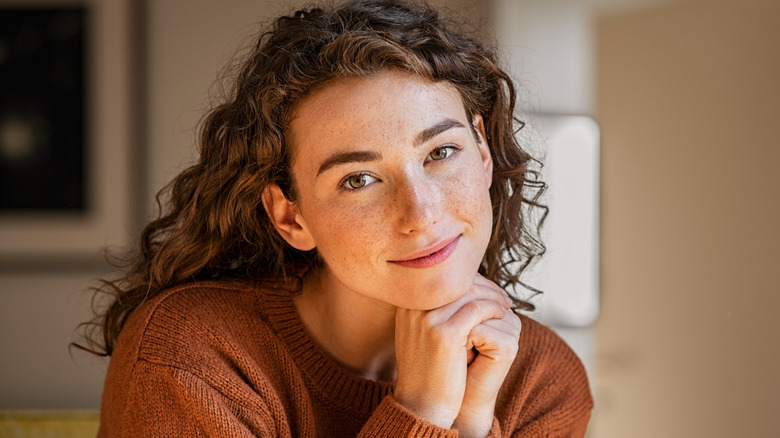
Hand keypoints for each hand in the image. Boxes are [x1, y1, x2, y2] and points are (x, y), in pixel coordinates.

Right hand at [393, 275, 515, 431]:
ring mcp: (427, 320)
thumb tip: (462, 289)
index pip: (442, 278)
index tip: (487, 288)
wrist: (422, 404)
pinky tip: (502, 314)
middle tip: (501, 296)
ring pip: (468, 292)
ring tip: (505, 305)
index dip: (468, 280)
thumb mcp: (420, 334)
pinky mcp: (445, 334)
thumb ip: (432, 311)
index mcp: (406, 305)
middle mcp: (412, 308)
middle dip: (483, 285)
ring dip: (492, 296)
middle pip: (455, 281)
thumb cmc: (427, 371)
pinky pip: (477, 309)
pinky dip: (493, 308)